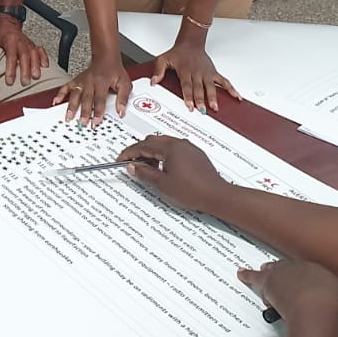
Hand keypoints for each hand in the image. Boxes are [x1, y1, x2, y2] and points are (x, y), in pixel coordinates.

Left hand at [0, 16, 48, 85]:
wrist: (8, 20)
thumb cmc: (0, 30)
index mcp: (10, 40)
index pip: (11, 56)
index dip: (11, 68)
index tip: (10, 80)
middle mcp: (21, 41)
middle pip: (25, 57)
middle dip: (26, 70)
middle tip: (25, 82)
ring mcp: (28, 43)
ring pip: (34, 54)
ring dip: (36, 66)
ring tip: (36, 76)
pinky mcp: (33, 44)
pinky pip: (40, 50)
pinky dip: (44, 58)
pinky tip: (45, 66)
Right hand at [53, 55, 131, 124]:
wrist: (105, 58)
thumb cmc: (114, 71)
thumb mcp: (125, 83)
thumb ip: (123, 98)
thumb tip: (122, 111)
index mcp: (103, 82)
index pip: (100, 99)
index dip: (98, 111)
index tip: (96, 121)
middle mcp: (90, 81)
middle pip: (86, 98)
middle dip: (84, 112)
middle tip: (83, 122)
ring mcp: (82, 81)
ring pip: (75, 94)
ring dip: (71, 106)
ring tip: (69, 117)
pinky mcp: (76, 80)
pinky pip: (66, 87)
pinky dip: (60, 94)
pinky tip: (56, 101)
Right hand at [115, 134, 231, 214]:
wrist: (216, 195)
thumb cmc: (193, 190)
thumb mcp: (162, 184)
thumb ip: (144, 173)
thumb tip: (133, 166)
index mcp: (170, 148)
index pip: (143, 145)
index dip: (129, 153)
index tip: (121, 159)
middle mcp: (180, 144)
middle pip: (153, 141)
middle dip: (140, 151)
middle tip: (132, 163)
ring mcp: (188, 148)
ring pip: (163, 144)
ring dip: (152, 153)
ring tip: (148, 168)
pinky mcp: (194, 154)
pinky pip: (174, 148)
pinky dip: (164, 155)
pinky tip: (163, 168)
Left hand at [152, 41, 239, 112]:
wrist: (191, 43)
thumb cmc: (178, 53)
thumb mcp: (163, 59)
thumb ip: (158, 71)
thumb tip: (153, 82)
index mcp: (185, 71)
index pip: (187, 86)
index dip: (188, 96)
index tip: (190, 106)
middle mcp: (197, 73)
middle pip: (199, 88)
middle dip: (201, 100)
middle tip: (203, 110)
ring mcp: (206, 73)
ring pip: (211, 86)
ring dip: (214, 97)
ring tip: (216, 107)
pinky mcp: (213, 73)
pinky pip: (224, 81)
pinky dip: (231, 89)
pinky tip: (236, 96)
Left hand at [237, 259, 337, 325]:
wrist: (317, 307)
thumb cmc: (329, 307)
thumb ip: (333, 305)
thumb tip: (333, 313)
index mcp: (321, 273)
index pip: (308, 274)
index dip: (302, 280)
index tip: (302, 286)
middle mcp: (302, 268)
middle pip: (290, 268)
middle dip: (285, 273)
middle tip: (282, 278)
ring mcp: (284, 272)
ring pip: (273, 270)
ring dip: (269, 274)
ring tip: (263, 276)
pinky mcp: (268, 280)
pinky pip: (254, 276)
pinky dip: (247, 275)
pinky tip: (241, 274)